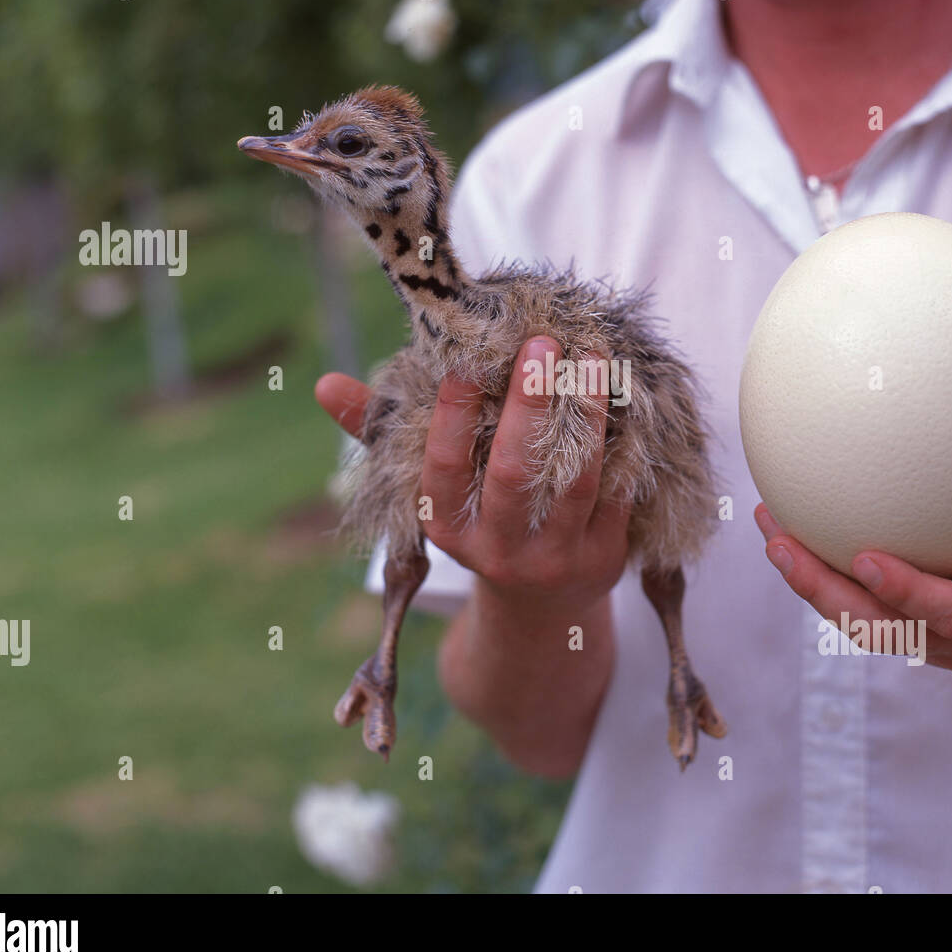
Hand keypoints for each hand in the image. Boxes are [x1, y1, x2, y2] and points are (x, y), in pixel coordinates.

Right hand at [316, 336, 629, 615]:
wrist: (541, 609)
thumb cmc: (479, 523)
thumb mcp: (433, 491)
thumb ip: (382, 433)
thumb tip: (323, 385)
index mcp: (447, 528)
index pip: (443, 469)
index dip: (453, 415)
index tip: (466, 360)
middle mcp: (498, 549)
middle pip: (515, 474)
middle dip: (530, 405)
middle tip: (543, 343)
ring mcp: (554, 556)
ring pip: (577, 480)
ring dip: (590, 414)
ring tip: (597, 357)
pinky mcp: (604, 557)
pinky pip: (618, 493)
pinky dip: (625, 444)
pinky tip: (628, 395)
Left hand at [755, 400, 951, 669]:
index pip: (951, 612)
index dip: (908, 593)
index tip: (864, 558)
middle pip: (882, 629)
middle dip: (826, 593)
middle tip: (781, 545)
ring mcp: (932, 641)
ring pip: (860, 625)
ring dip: (810, 584)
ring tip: (771, 533)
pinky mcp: (912, 631)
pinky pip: (860, 612)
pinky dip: (822, 580)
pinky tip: (788, 533)